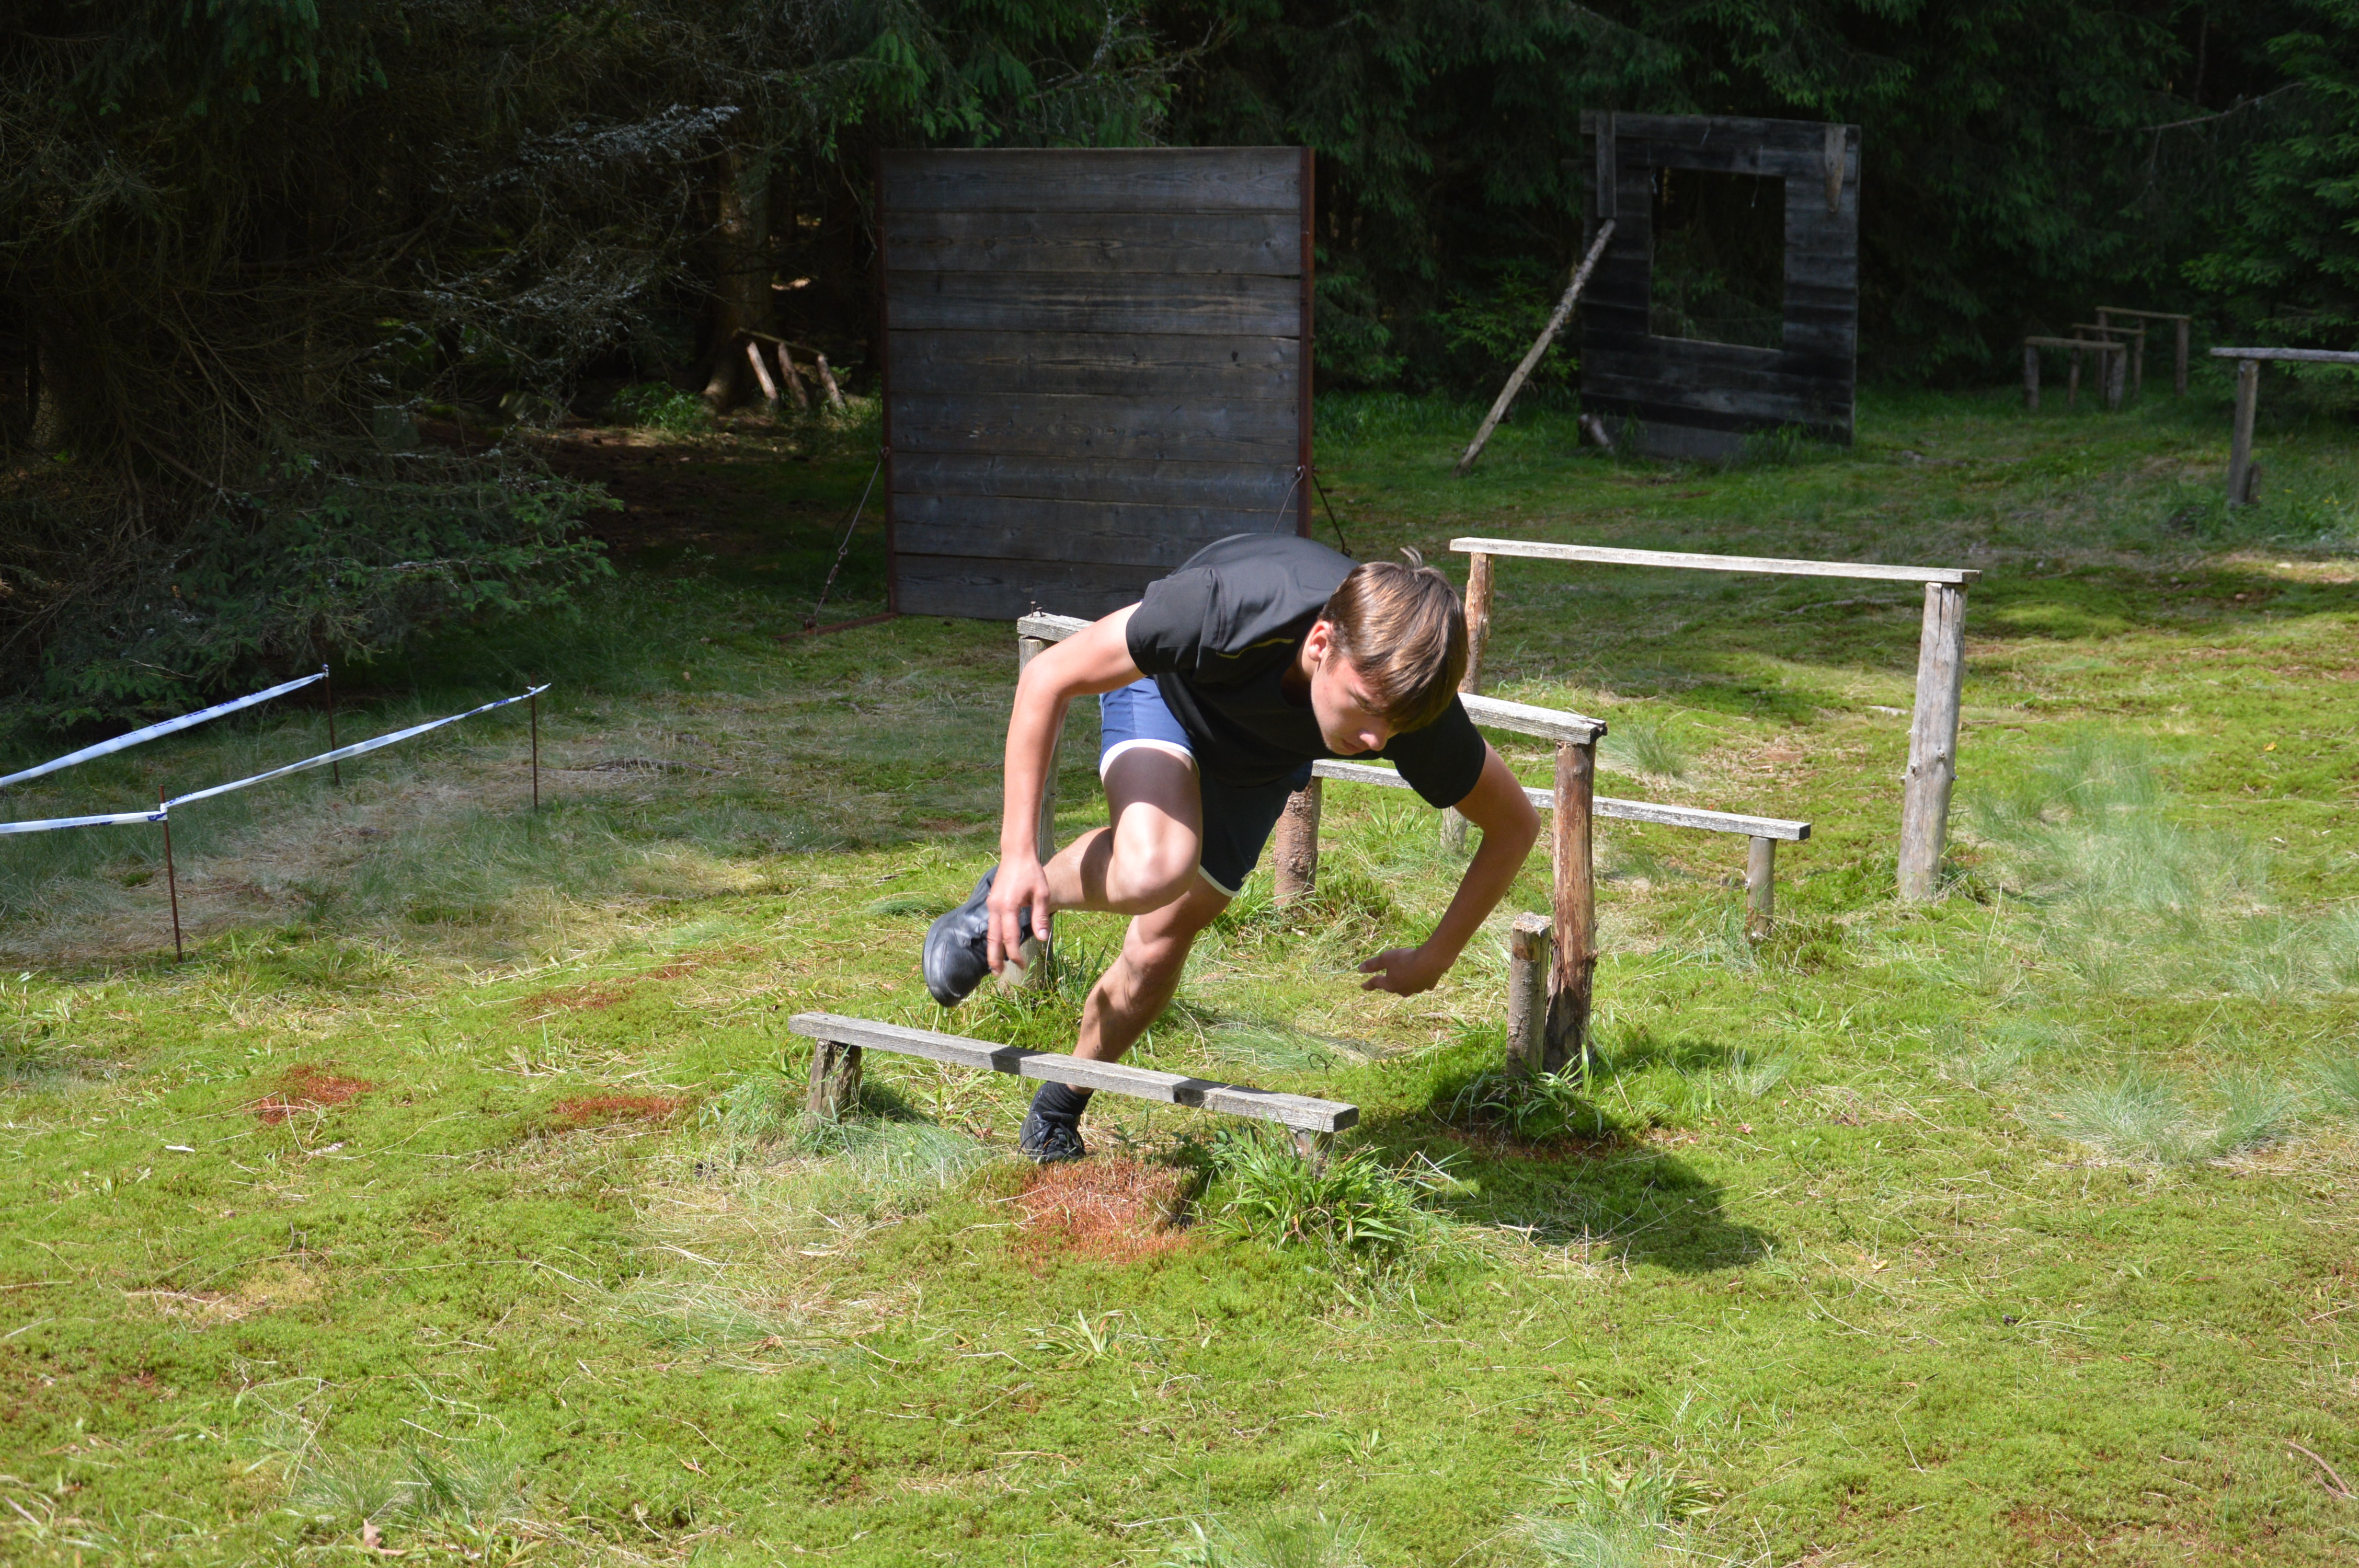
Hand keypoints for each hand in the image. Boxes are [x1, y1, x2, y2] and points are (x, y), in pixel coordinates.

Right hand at [986, 856, 1051, 974]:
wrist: (1016, 853)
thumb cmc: (1032, 872)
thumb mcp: (1042, 894)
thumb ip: (1040, 917)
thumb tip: (1044, 939)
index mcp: (1008, 906)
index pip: (1010, 938)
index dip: (1015, 954)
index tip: (1021, 965)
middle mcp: (995, 907)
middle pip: (993, 939)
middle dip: (995, 958)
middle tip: (998, 974)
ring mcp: (991, 904)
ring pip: (989, 933)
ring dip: (992, 949)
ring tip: (995, 964)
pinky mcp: (991, 901)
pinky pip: (991, 924)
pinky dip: (993, 937)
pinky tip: (998, 944)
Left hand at [1357, 944, 1448, 995]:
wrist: (1431, 961)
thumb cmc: (1406, 959)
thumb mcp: (1386, 958)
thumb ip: (1373, 965)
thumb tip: (1359, 969)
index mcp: (1390, 984)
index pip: (1375, 984)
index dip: (1368, 984)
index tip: (1362, 985)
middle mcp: (1402, 990)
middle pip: (1392, 987)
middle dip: (1388, 983)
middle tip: (1385, 979)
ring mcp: (1416, 989)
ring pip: (1407, 987)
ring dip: (1404, 982)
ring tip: (1405, 976)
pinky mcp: (1428, 985)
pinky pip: (1421, 983)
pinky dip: (1419, 980)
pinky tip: (1421, 975)